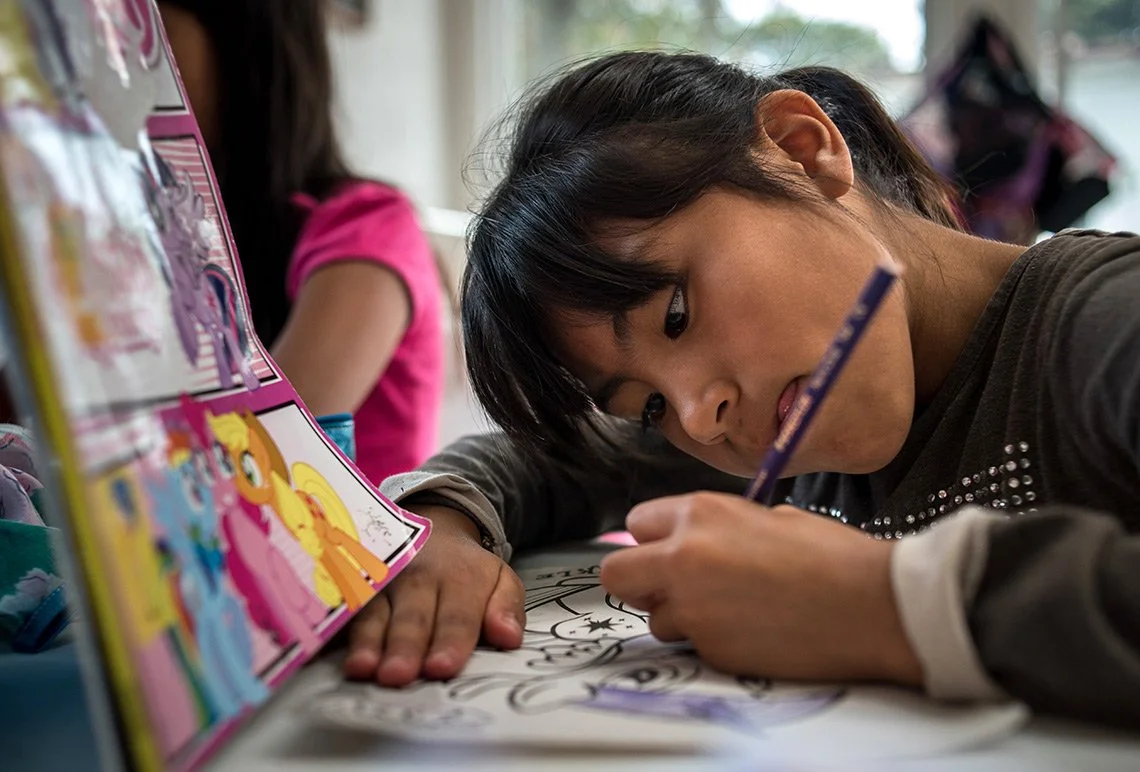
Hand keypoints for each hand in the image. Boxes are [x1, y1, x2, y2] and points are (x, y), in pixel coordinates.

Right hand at [344, 506, 524, 686]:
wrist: (436, 526)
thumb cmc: (467, 570)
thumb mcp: (500, 579)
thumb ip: (507, 609)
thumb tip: (508, 637)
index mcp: (460, 579)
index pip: (457, 616)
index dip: (450, 642)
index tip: (442, 667)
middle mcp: (418, 578)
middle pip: (412, 617)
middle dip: (405, 647)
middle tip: (399, 675)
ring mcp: (384, 580)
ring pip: (374, 612)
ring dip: (367, 641)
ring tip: (363, 668)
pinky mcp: (357, 584)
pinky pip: (345, 606)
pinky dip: (335, 626)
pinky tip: (327, 646)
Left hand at [599, 492, 922, 685]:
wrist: (873, 605)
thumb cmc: (832, 555)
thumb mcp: (768, 517)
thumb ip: (718, 528)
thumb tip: (693, 540)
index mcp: (700, 514)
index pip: (637, 524)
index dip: (655, 539)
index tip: (672, 549)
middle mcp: (684, 557)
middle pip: (617, 574)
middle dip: (639, 580)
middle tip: (672, 586)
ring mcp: (693, 608)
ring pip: (653, 618)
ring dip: (679, 616)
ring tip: (729, 611)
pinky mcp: (711, 649)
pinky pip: (691, 646)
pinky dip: (711, 641)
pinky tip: (751, 631)